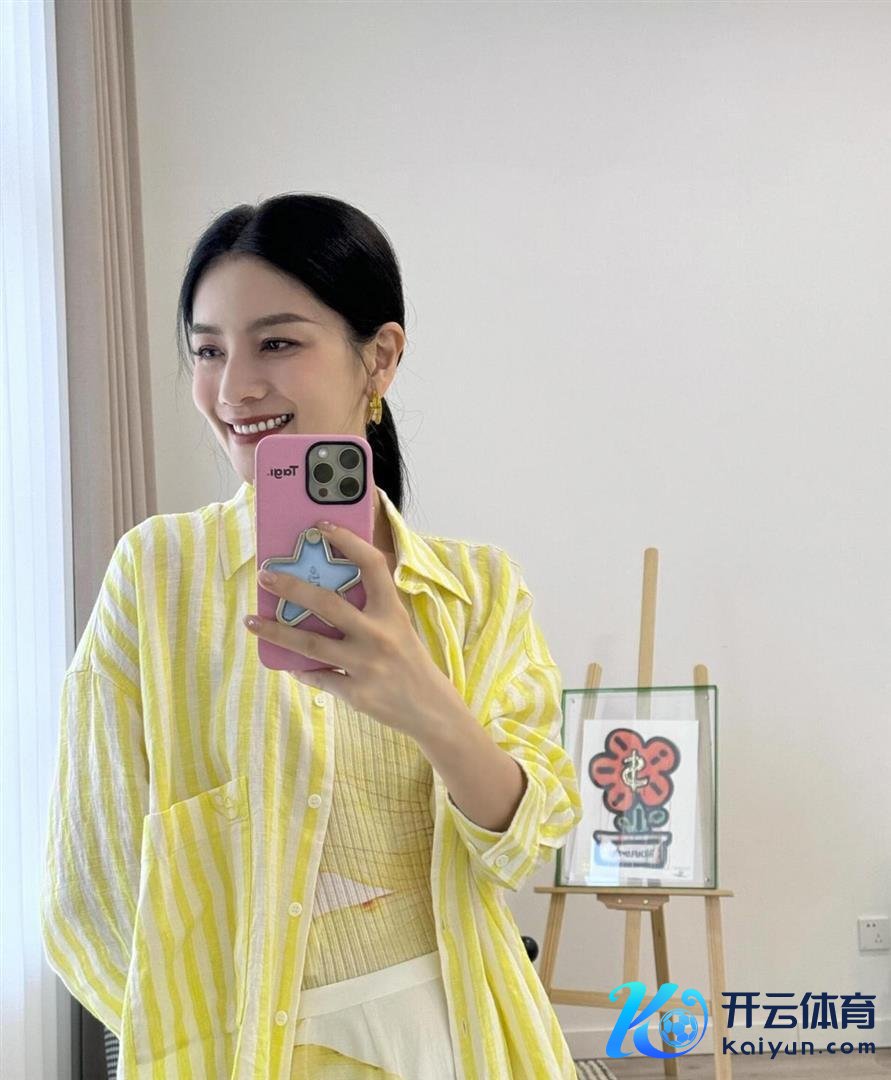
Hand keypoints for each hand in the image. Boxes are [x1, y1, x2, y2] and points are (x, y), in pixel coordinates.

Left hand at [243, 520, 456, 737]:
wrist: (430, 708)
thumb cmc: (410, 660)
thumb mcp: (399, 626)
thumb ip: (371, 609)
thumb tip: (325, 590)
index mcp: (392, 611)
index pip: (371, 565)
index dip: (347, 541)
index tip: (321, 526)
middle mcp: (378, 635)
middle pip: (327, 603)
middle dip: (291, 587)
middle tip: (264, 576)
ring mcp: (365, 665)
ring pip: (311, 645)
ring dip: (275, 631)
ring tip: (251, 621)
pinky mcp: (356, 693)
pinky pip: (318, 678)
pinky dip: (301, 671)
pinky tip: (288, 665)